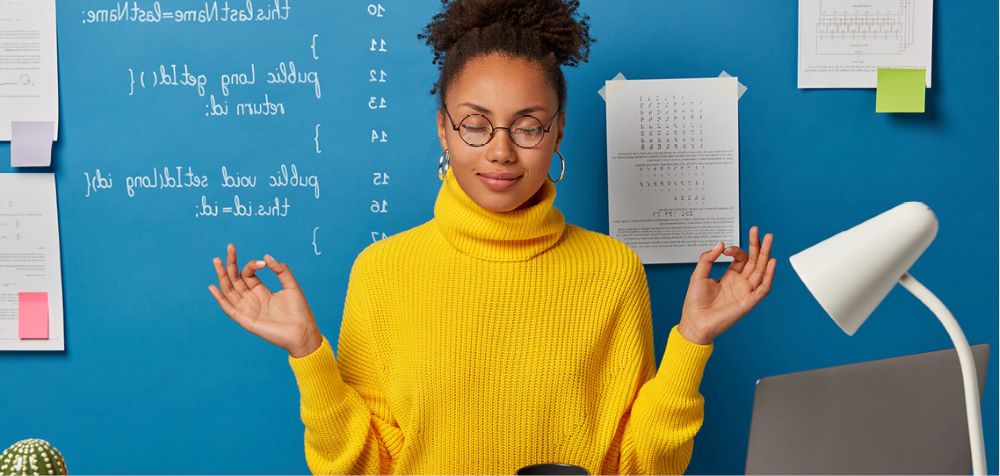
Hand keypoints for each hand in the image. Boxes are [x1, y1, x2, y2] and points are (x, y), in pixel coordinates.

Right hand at [208, 244, 321, 357]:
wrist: (302, 332)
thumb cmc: (299, 311)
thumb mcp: (292, 286)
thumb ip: (281, 270)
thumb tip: (266, 256)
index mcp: (261, 291)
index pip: (248, 274)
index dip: (252, 265)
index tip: (263, 263)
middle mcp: (252, 299)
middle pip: (235, 279)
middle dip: (231, 264)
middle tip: (230, 247)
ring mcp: (247, 309)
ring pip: (229, 291)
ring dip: (222, 276)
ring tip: (216, 260)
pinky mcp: (246, 320)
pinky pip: (229, 309)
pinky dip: (220, 299)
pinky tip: (213, 287)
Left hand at [678, 226, 775, 344]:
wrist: (695, 321)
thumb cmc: (695, 302)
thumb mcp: (699, 275)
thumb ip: (708, 258)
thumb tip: (721, 243)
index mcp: (729, 277)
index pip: (741, 259)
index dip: (736, 250)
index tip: (726, 248)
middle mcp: (740, 284)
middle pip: (754, 261)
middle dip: (757, 246)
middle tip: (760, 231)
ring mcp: (745, 292)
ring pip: (761, 270)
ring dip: (766, 254)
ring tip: (769, 239)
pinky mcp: (749, 302)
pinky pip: (763, 288)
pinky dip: (769, 275)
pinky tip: (771, 261)